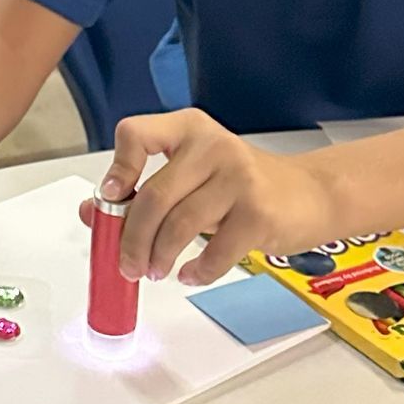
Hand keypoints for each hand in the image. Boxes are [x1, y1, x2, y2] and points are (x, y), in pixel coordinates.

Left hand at [91, 112, 338, 285]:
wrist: (310, 194)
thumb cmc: (242, 184)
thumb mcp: (191, 176)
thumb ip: (143, 189)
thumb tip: (93, 212)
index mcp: (188, 129)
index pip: (136, 133)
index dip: (117, 168)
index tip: (110, 199)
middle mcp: (212, 145)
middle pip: (154, 196)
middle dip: (133, 238)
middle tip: (128, 264)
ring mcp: (238, 177)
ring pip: (180, 225)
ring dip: (160, 257)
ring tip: (156, 271)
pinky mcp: (258, 212)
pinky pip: (214, 251)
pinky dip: (196, 271)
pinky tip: (190, 274)